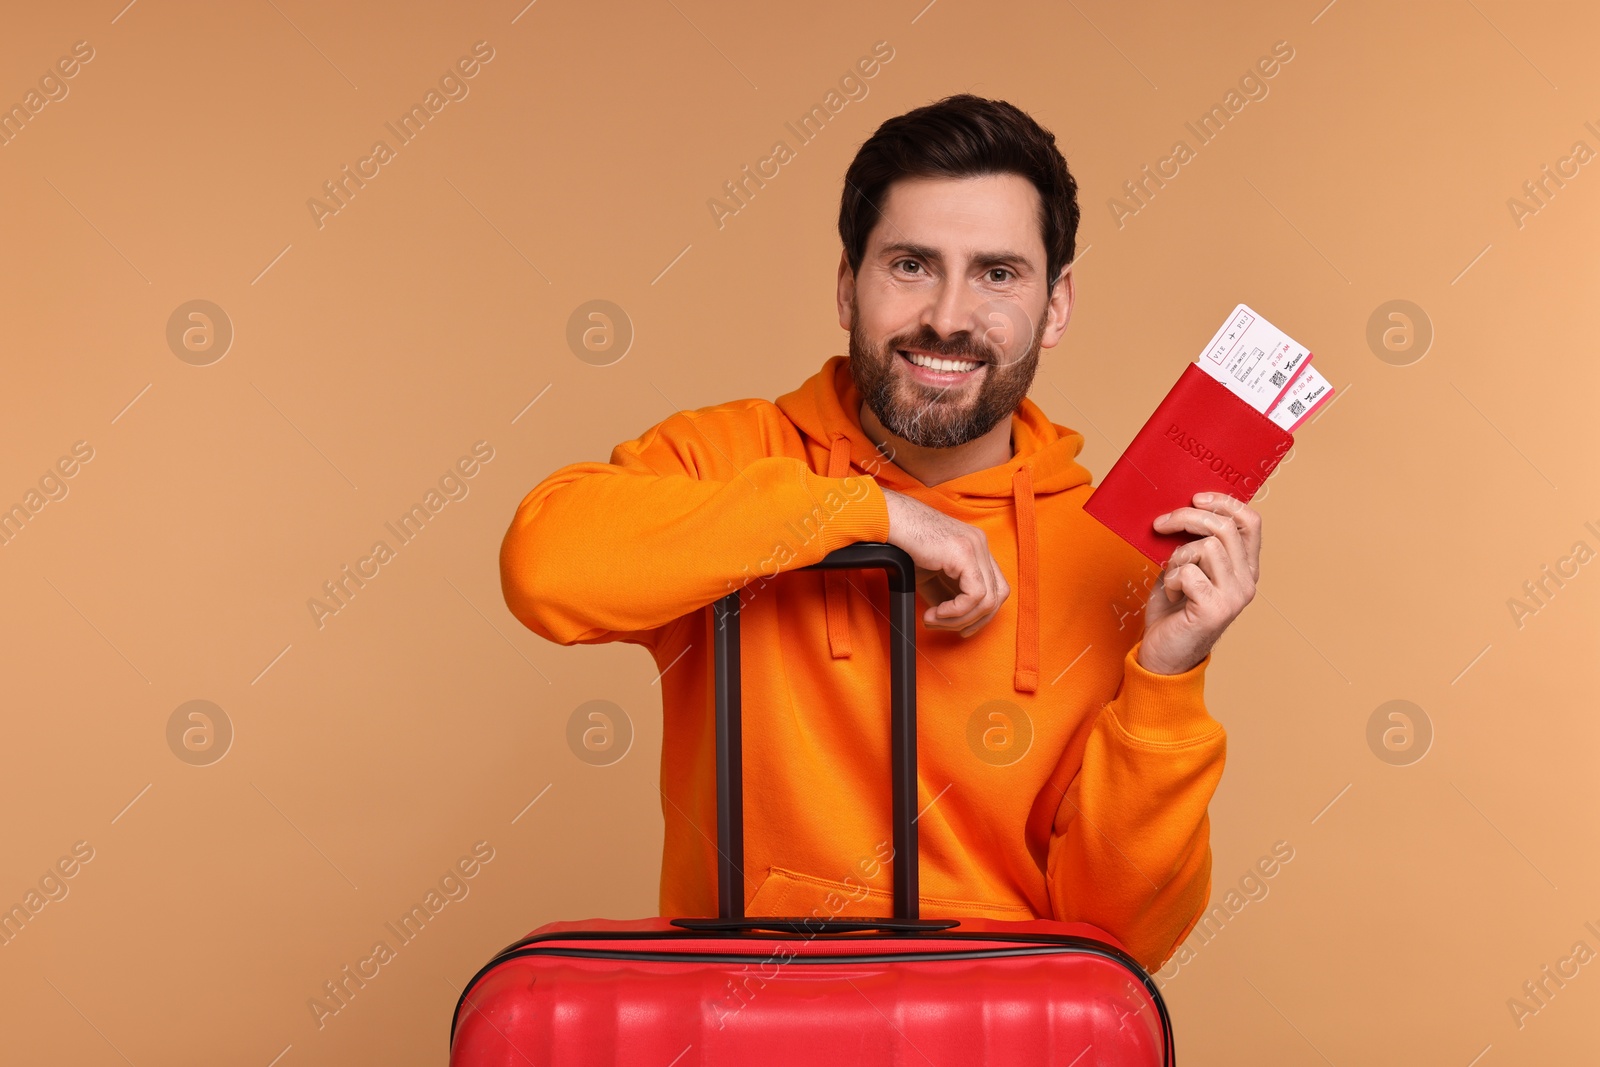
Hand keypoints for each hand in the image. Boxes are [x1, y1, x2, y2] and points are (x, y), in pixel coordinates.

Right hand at [882, 488, 1010, 636]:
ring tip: (933, 619)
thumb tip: (954, 620)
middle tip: (946, 627)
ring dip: (960, 618)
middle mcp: (981, 545)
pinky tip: (937, 612)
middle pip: (998, 595)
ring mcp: (976, 547)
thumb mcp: (931, 577)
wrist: (892, 523)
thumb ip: (947, 595)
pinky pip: (975, 595)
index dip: (982, 614)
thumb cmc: (906, 546)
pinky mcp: (965, 554)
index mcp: (977, 547)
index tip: (962, 627)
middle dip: (974, 620)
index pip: (997, 587)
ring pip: (988, 599)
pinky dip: (957, 611)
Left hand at [1139, 493, 1260, 673]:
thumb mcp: (1184, 569)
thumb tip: (1181, 510)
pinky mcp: (1216, 609)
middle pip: (1224, 527)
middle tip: (1161, 524)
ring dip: (1177, 557)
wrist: (1163, 655)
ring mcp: (1234, 596)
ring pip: (1207, 547)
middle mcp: (1246, 581)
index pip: (1251, 522)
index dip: (1225, 502)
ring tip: (1171, 576)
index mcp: (1244, 568)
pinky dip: (1171, 579)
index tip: (1197, 497)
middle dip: (1187, 518)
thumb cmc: (1172, 611)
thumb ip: (1192, 544)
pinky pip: (1189, 572)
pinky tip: (1171, 594)